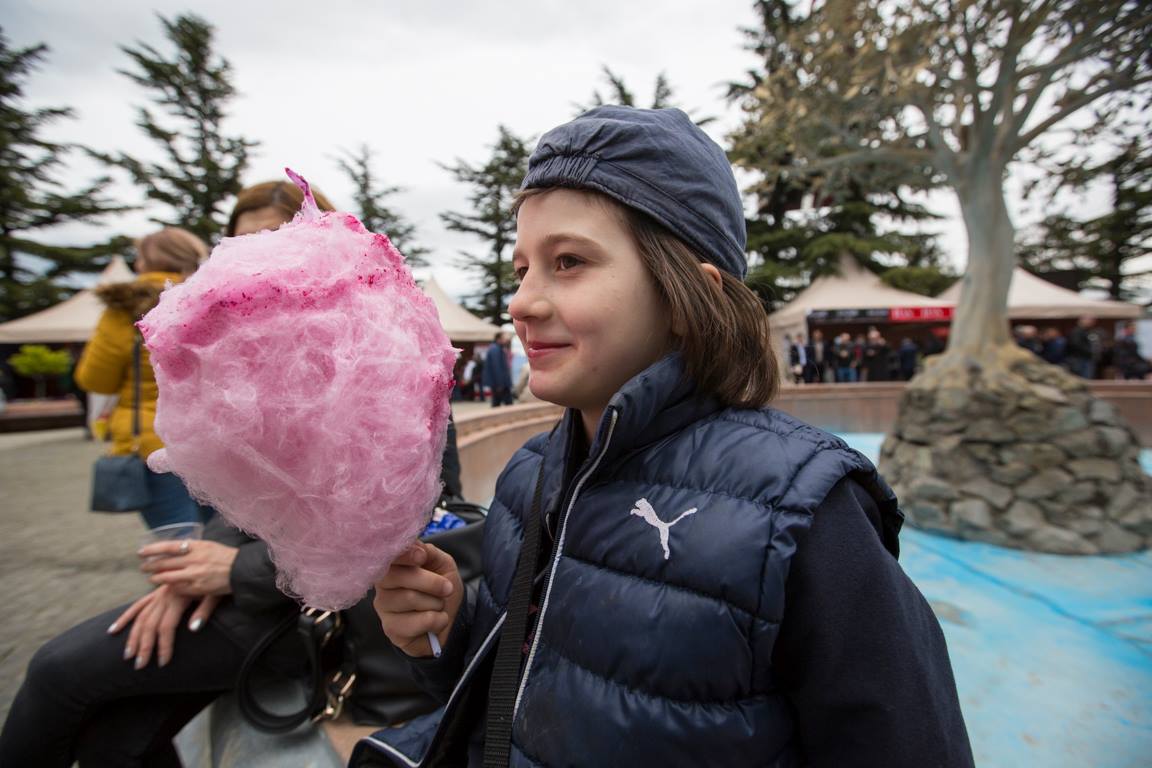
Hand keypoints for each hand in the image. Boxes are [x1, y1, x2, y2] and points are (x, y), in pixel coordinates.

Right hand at [107, 585, 220, 667]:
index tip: (162, 662)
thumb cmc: (218, 580)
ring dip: (133, 637)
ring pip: (140, 617)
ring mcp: (158, 594)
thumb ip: (204, 611)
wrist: (215, 562)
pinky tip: (114, 629)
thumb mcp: (215, 594)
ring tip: (127, 655)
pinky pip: (137, 606)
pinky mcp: (156, 593)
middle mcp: (164, 596)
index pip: (166, 626)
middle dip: (144, 646)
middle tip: (140, 666)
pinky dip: (125, 617)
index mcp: (178, 597)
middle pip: (150, 624)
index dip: (163, 645)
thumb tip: (193, 629)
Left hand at [138, 540, 238, 596]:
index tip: (141, 552)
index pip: (168, 546)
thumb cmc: (225, 556)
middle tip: (143, 567)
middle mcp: (194, 559)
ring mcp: (195, 574)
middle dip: (150, 566)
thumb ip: (191, 548)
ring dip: (157, 579)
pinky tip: (167, 588)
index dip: (152, 549)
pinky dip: (170, 588)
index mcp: (196, 546)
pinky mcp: (198, 587)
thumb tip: (175, 548)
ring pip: (168, 577)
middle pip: (164, 563)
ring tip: (151, 579)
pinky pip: (178, 589)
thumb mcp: (208, 546)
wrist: (242, 570)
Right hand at [373, 543, 462, 657]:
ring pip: (409, 598)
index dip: (404, 555)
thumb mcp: (442, 564)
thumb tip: (414, 546)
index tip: (422, 557)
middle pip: (398, 576)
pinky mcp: (391, 628)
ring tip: (438, 606)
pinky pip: (417, 621)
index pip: (388, 556)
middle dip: (430, 582)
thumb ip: (428, 552)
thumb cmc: (443, 589)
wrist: (453, 620)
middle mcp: (382, 585)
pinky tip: (437, 621)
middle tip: (447, 588)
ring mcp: (384, 607)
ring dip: (435, 603)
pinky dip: (437, 620)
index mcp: (393, 566)